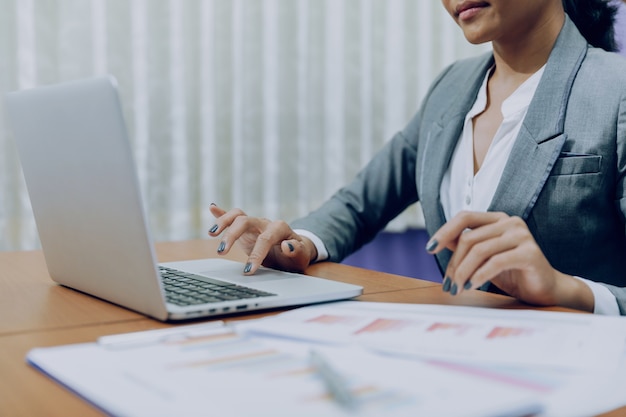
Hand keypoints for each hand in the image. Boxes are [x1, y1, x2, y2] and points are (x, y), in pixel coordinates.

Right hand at [208, 204, 316, 274]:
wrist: (295, 251)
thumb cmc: (297, 255)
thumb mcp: (301, 257)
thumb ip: (296, 251)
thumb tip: (286, 245)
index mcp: (279, 228)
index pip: (265, 239)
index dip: (256, 254)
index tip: (249, 270)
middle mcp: (265, 223)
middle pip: (245, 221)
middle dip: (232, 235)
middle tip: (221, 252)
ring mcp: (254, 224)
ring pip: (237, 215)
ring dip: (223, 222)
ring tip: (211, 234)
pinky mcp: (246, 229)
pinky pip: (233, 217)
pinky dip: (222, 213)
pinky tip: (212, 207)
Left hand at [426, 211, 593, 310]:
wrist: (545, 289)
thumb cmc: (512, 273)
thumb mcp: (483, 258)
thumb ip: (465, 246)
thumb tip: (439, 242)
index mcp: (497, 219)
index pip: (465, 217)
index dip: (444, 231)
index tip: (430, 249)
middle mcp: (510, 222)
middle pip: (469, 238)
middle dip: (454, 264)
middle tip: (448, 284)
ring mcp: (521, 235)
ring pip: (479, 250)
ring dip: (463, 272)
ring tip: (458, 288)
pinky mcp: (530, 252)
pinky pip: (495, 262)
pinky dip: (479, 275)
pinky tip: (472, 286)